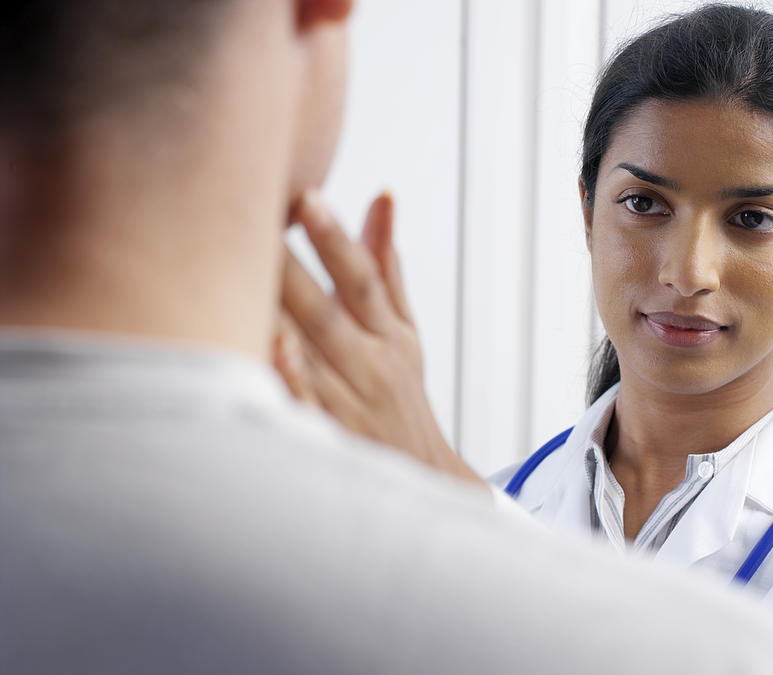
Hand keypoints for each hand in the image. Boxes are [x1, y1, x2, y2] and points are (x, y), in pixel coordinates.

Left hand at [275, 190, 483, 486]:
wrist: (420, 476)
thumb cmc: (399, 395)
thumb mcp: (404, 333)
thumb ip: (386, 268)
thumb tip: (382, 197)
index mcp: (389, 336)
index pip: (362, 280)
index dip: (335, 240)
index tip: (308, 198)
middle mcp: (371, 367)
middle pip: (326, 311)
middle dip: (289, 267)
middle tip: (250, 218)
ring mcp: (348, 405)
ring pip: (310, 356)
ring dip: (280, 317)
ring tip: (238, 273)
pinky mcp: (327, 440)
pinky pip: (305, 408)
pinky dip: (291, 381)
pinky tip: (270, 351)